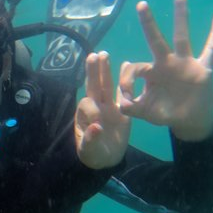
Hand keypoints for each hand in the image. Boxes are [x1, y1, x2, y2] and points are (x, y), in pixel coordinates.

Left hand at [75, 51, 131, 168]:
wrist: (107, 159)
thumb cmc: (93, 154)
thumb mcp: (90, 151)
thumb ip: (91, 139)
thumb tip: (96, 128)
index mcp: (85, 117)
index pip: (88, 105)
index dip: (92, 110)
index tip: (98, 124)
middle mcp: (96, 108)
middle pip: (94, 87)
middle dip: (93, 72)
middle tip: (93, 55)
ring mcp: (109, 107)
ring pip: (106, 86)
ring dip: (104, 71)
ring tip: (103, 54)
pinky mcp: (122, 110)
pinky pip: (123, 93)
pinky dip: (125, 81)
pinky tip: (127, 65)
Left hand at [119, 0, 212, 141]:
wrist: (186, 120)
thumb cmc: (163, 112)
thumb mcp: (143, 112)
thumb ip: (130, 108)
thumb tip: (121, 103)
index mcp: (151, 73)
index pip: (135, 68)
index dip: (126, 78)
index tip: (126, 94)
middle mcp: (166, 63)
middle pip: (155, 40)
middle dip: (147, 24)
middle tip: (141, 4)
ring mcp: (184, 64)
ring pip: (182, 38)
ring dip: (181, 18)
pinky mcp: (202, 69)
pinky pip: (211, 50)